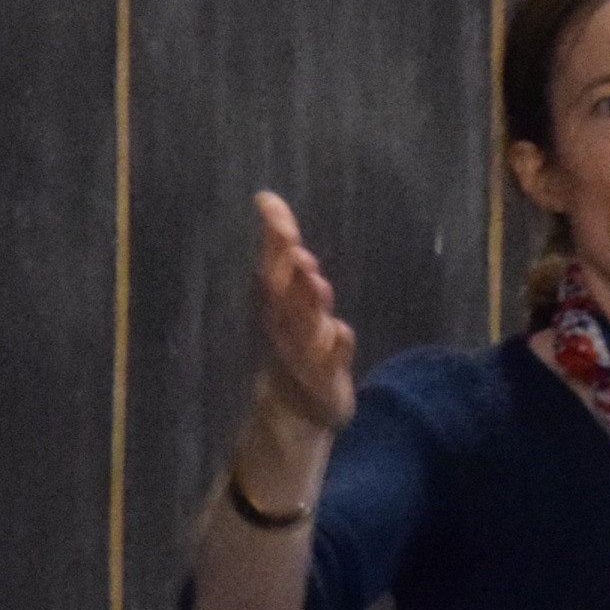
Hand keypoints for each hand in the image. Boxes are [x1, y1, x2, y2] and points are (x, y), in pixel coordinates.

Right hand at [249, 190, 358, 439]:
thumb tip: (284, 228)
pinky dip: (337, 348)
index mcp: (277, 306)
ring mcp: (306, 354)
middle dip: (289, 269)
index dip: (272, 232)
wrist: (296, 410)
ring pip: (308, 327)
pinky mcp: (328, 380)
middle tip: (295, 245)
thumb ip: (287, 267)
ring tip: (316, 280)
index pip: (272, 262)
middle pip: (285, 293)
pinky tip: (341, 332)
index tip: (268, 200)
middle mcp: (287, 327)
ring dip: (310, 304)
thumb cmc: (297, 346)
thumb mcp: (292, 306)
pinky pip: (333, 362)